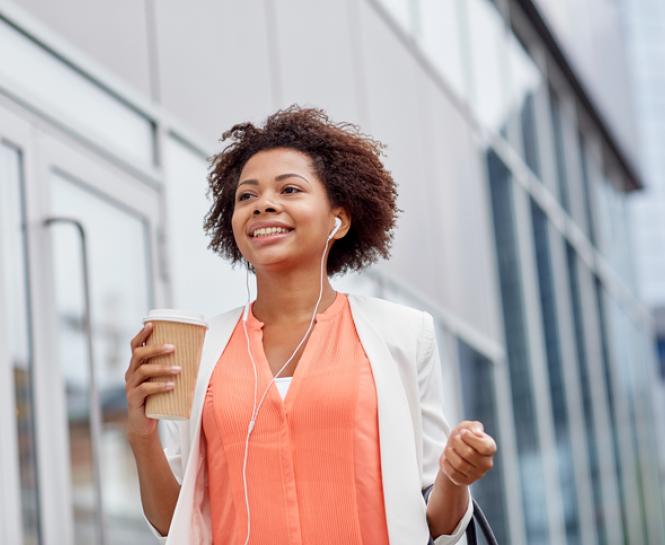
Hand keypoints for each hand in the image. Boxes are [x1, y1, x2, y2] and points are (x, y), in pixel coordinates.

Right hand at [124, 322, 180, 439]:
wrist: (144, 424)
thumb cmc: (157, 398)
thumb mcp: (161, 380)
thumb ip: (170, 368)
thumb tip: (195, 354)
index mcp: (136, 366)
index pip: (134, 346)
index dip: (141, 335)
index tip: (152, 324)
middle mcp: (130, 373)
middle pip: (138, 355)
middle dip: (156, 349)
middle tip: (173, 347)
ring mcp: (130, 386)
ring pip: (143, 371)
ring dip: (162, 368)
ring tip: (179, 369)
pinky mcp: (133, 399)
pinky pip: (144, 389)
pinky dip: (159, 386)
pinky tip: (171, 386)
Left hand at [439, 420, 496, 485]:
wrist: (455, 450)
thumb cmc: (463, 437)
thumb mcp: (468, 427)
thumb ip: (473, 426)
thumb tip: (476, 433)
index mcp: (491, 448)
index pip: (484, 447)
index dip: (470, 438)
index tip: (463, 433)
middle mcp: (487, 463)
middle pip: (469, 454)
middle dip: (457, 443)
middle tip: (455, 439)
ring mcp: (477, 474)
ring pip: (459, 464)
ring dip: (449, 453)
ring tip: (449, 448)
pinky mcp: (466, 481)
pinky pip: (453, 473)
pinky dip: (446, 464)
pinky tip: (447, 458)